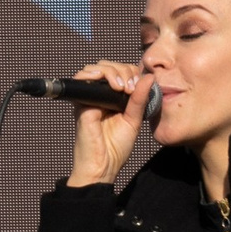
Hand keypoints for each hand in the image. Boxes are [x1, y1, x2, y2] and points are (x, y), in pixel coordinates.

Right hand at [64, 60, 152, 188]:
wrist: (104, 165)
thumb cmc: (116, 147)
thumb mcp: (134, 119)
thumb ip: (139, 98)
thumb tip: (149, 77)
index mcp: (111, 98)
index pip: (120, 72)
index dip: (130, 72)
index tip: (140, 86)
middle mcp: (98, 96)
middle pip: (107, 66)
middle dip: (123, 70)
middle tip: (131, 87)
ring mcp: (88, 98)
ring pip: (96, 68)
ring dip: (112, 71)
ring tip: (123, 87)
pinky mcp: (81, 103)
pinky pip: (84, 80)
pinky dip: (99, 76)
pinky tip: (114, 87)